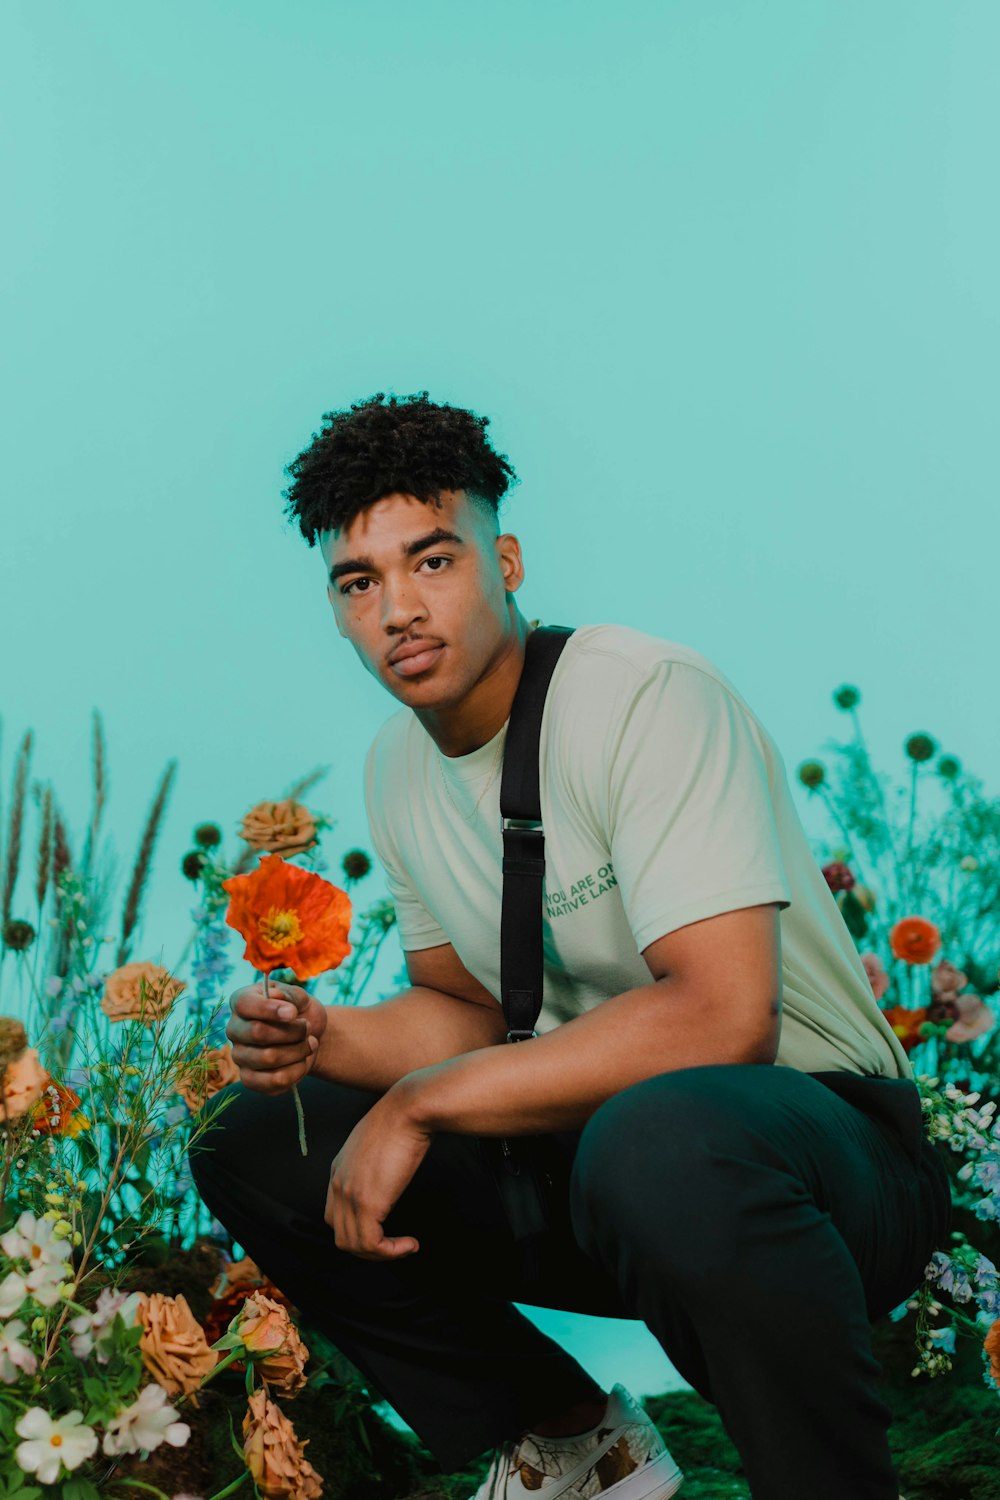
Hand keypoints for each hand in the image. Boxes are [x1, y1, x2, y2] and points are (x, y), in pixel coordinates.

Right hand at [226, 980, 326, 1094]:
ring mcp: (239, 1056)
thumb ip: (291, 995)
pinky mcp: (250, 1080)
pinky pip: (274, 1080)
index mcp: (240, 1002)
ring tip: (310, 1043)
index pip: (245, 1004)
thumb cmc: (299, 1012)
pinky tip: (303, 1060)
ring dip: (299, 1050)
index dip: (270, 1009)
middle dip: (292, 1031)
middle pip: (257, 1033)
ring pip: (268, 1058)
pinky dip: (297, 1070)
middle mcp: (234, 1030)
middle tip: (308, 1027)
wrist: (309, 1037)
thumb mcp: (300, 997)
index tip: (293, 1012)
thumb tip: (279, 1000)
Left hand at [325, 1086, 432, 1260]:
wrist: (409, 1108)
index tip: (384, 1230)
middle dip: (368, 1247)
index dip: (358, 1229)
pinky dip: (390, 1252)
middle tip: (394, 1245)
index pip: (335, 1215)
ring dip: (380, 1253)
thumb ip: (375, 1161)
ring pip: (353, 1245)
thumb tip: (392, 1171)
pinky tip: (410, 1244)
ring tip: (405, 1247)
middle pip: (341, 1234)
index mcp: (338, 1170)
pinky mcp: (367, 1202)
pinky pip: (371, 1244)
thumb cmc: (403, 1118)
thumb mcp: (379, 1141)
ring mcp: (349, 1194)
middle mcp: (338, 1184)